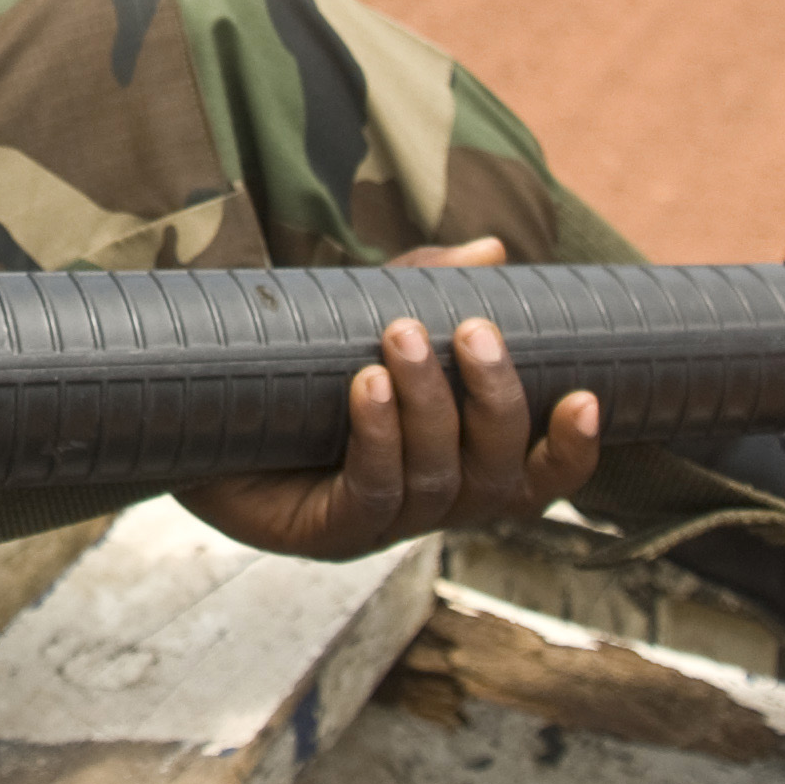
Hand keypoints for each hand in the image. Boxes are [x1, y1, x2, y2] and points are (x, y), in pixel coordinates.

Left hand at [180, 239, 601, 559]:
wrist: (198, 406)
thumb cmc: (301, 365)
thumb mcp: (367, 315)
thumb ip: (428, 285)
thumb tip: (492, 250)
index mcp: (459, 465)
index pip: (537, 478)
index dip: (571, 451)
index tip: (586, 397)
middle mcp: (432, 505)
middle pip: (496, 478)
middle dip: (493, 401)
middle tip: (473, 329)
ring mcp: (380, 527)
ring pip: (434, 482)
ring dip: (429, 405)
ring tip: (402, 335)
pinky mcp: (324, 533)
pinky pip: (369, 496)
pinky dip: (377, 438)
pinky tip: (365, 385)